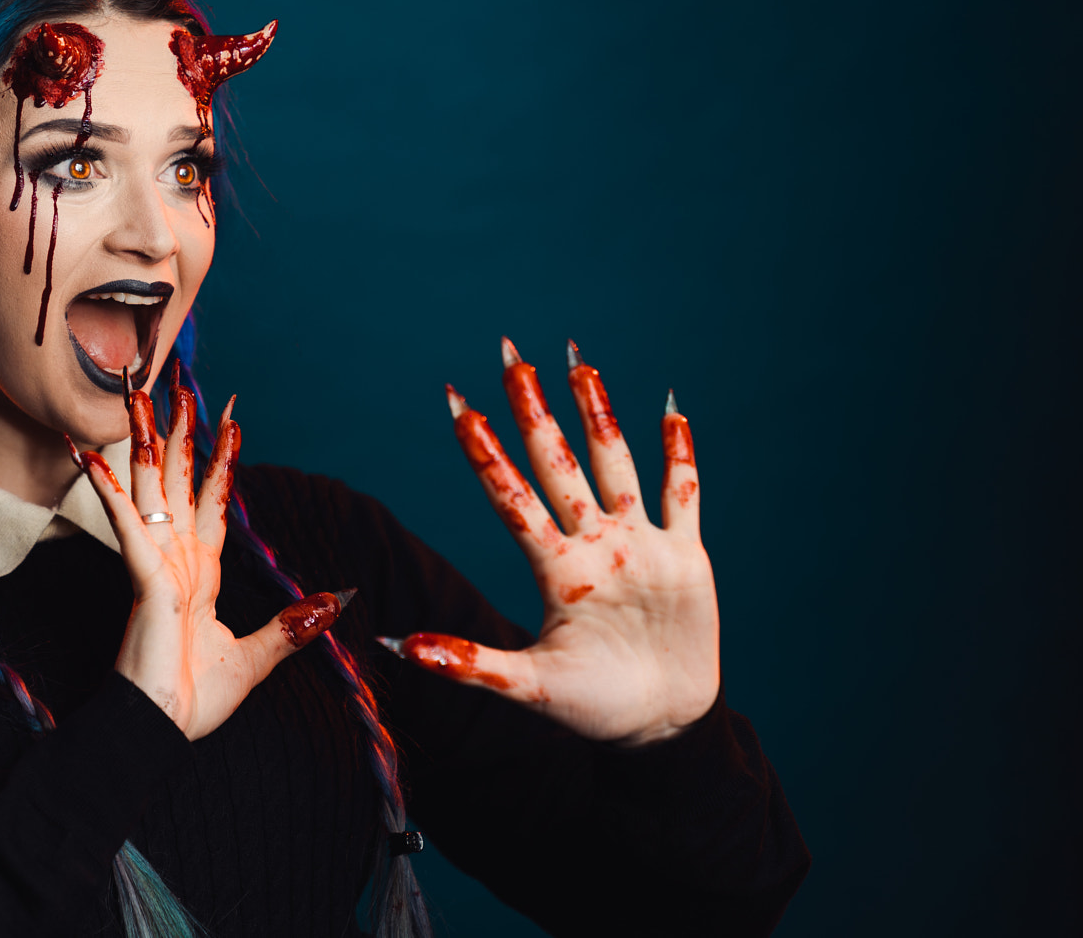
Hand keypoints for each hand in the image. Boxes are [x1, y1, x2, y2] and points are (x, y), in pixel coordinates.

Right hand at [72, 376, 342, 739]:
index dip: (221, 460)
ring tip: (138, 393)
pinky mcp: (143, 579)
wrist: (161, 731)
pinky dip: (110, 490)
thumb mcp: (259, 657)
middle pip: (176, 479)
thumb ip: (292, 626)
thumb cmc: (194, 700)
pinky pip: (126, 525)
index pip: (212, 501)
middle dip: (180, 430)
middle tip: (177, 382)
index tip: (231, 419)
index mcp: (200, 572)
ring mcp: (155, 565)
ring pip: (148, 487)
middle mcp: (175, 559)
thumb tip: (335, 600)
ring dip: (144, 439)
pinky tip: (91, 456)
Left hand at [384, 338, 718, 746]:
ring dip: (598, 415)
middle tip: (512, 356)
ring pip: (615, 464)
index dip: (485, 452)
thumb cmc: (592, 709)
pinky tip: (670, 412)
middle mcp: (591, 544)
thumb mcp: (528, 686)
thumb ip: (469, 663)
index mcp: (553, 569)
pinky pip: (683, 494)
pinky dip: (680, 455)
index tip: (459, 405)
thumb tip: (397, 645)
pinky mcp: (684, 555)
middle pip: (557, 463)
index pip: (511, 495)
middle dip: (535, 411)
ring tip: (579, 365)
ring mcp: (638, 544)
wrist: (659, 727)